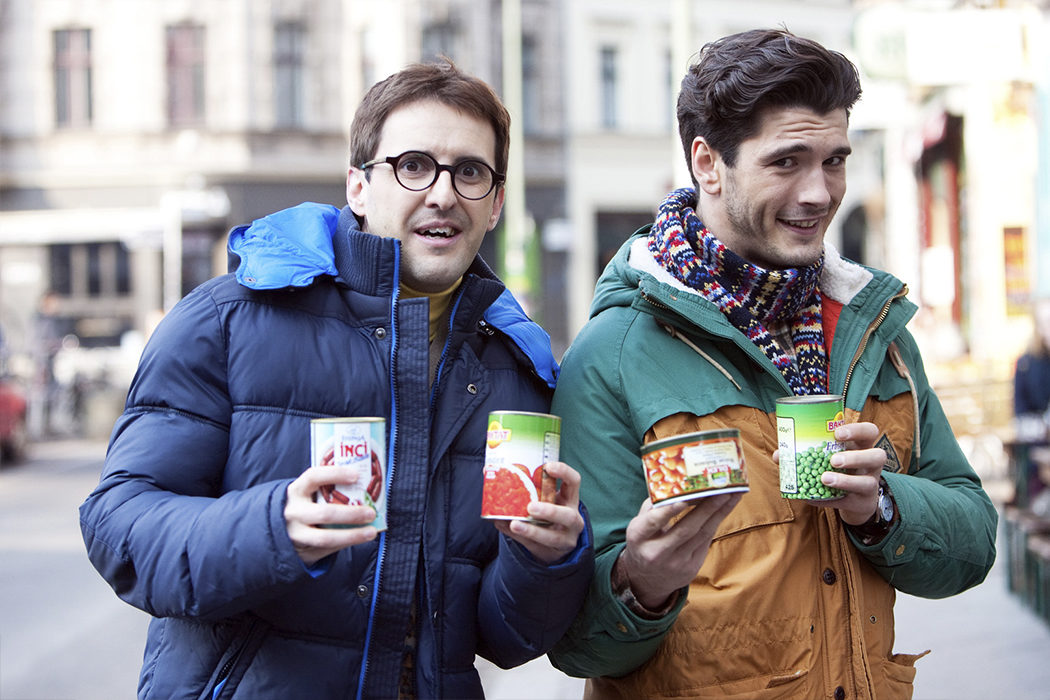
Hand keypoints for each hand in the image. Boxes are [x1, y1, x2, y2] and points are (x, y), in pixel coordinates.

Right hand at [285, 464, 378, 565]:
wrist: (282, 529)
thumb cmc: (305, 505)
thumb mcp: (308, 493)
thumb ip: (328, 489)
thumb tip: (366, 486)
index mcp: (297, 490)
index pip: (313, 477)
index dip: (334, 474)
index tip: (356, 476)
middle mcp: (294, 512)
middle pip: (325, 513)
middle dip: (351, 514)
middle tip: (371, 513)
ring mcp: (296, 533)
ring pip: (325, 537)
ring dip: (352, 535)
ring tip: (371, 531)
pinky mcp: (302, 550)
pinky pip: (327, 549)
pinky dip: (346, 543)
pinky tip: (360, 538)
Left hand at [492, 461, 585, 564]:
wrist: (555, 545)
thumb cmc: (548, 513)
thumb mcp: (546, 499)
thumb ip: (526, 487)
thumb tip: (489, 472)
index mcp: (570, 499)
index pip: (574, 481)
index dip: (564, 472)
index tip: (548, 467)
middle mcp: (572, 519)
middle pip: (567, 516)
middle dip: (549, 511)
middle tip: (530, 507)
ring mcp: (564, 538)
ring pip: (551, 537)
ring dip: (532, 531)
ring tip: (515, 524)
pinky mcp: (551, 552)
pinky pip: (534, 546)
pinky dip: (520, 537)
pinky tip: (508, 529)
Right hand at [618, 492, 740, 609]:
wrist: (647, 579)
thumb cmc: (644, 541)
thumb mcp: (639, 525)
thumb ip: (654, 506)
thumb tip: (677, 484)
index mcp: (638, 537)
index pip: (654, 522)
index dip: (669, 510)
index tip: (685, 498)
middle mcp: (656, 552)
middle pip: (685, 529)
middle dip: (707, 508)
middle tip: (722, 490)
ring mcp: (675, 563)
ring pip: (701, 534)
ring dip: (719, 513)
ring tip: (733, 495)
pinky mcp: (691, 568)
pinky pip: (706, 541)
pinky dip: (716, 522)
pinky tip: (725, 508)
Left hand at [809, 422, 886, 525]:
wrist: (853, 498)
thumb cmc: (838, 468)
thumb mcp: (828, 456)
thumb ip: (805, 452)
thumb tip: (778, 455)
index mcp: (862, 446)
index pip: (870, 431)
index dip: (857, 430)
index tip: (838, 433)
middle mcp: (871, 464)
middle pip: (877, 456)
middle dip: (855, 457)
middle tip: (833, 460)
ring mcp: (870, 484)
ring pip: (868, 482)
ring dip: (846, 481)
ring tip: (825, 479)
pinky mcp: (862, 503)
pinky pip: (847, 502)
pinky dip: (827, 500)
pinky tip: (812, 498)